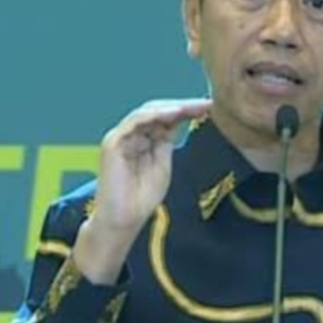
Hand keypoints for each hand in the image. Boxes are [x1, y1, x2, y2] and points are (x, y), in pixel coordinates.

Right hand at [94, 98, 211, 231]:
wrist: (123, 219)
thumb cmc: (142, 198)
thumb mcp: (162, 165)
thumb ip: (167, 143)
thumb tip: (180, 121)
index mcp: (143, 140)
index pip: (166, 119)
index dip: (187, 111)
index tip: (210, 107)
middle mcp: (131, 134)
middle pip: (158, 112)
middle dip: (183, 106)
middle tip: (206, 104)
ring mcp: (121, 137)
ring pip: (148, 112)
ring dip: (172, 108)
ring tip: (193, 106)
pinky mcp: (113, 142)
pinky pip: (135, 122)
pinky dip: (155, 115)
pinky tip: (174, 113)